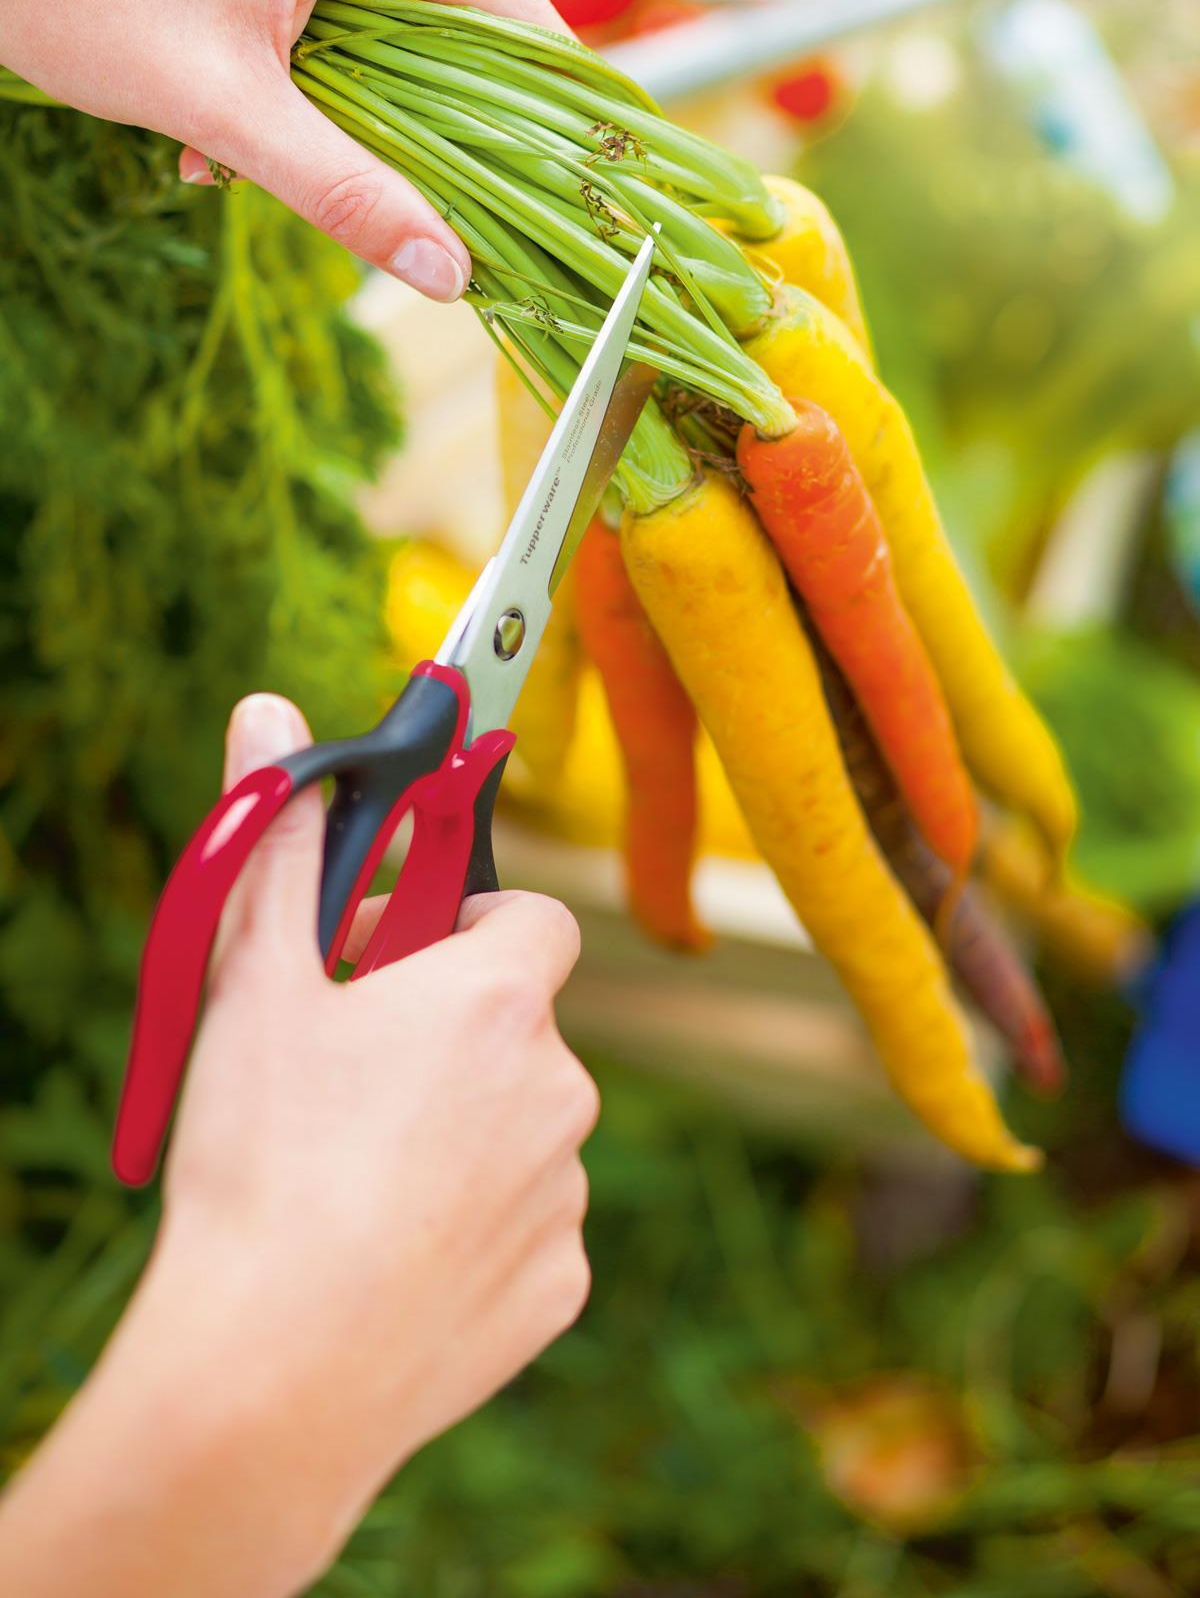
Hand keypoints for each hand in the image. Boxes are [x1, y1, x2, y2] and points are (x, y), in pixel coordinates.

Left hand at [0, 0, 564, 298]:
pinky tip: (236, 113)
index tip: (579, 168)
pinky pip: (339, 2)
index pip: (500, 2)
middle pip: (446, 20)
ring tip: (261, 142)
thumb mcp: (231, 115)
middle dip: (411, 116)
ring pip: (388, 23)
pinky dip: (307, 72)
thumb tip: (445, 270)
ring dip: (344, 105)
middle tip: (396, 191)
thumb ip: (350, 195)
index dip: (546, 94)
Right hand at [0, 693, 594, 1596]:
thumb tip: (270, 714)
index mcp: (499, 998)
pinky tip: (390, 1249)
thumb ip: (275, 843)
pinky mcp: (558, 1286)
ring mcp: (566, 1192)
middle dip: (450, 1029)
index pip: (532, 917)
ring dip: (462, 1126)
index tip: (396, 952)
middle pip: (519, 1025)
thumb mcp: (252, 985)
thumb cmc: (263, 1163)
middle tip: (354, 1064)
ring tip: (356, 1169)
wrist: (276, 1374)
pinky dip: (475, 1224)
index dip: (464, 921)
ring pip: (522, 1128)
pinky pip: (526, 1227)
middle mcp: (561, 1085)